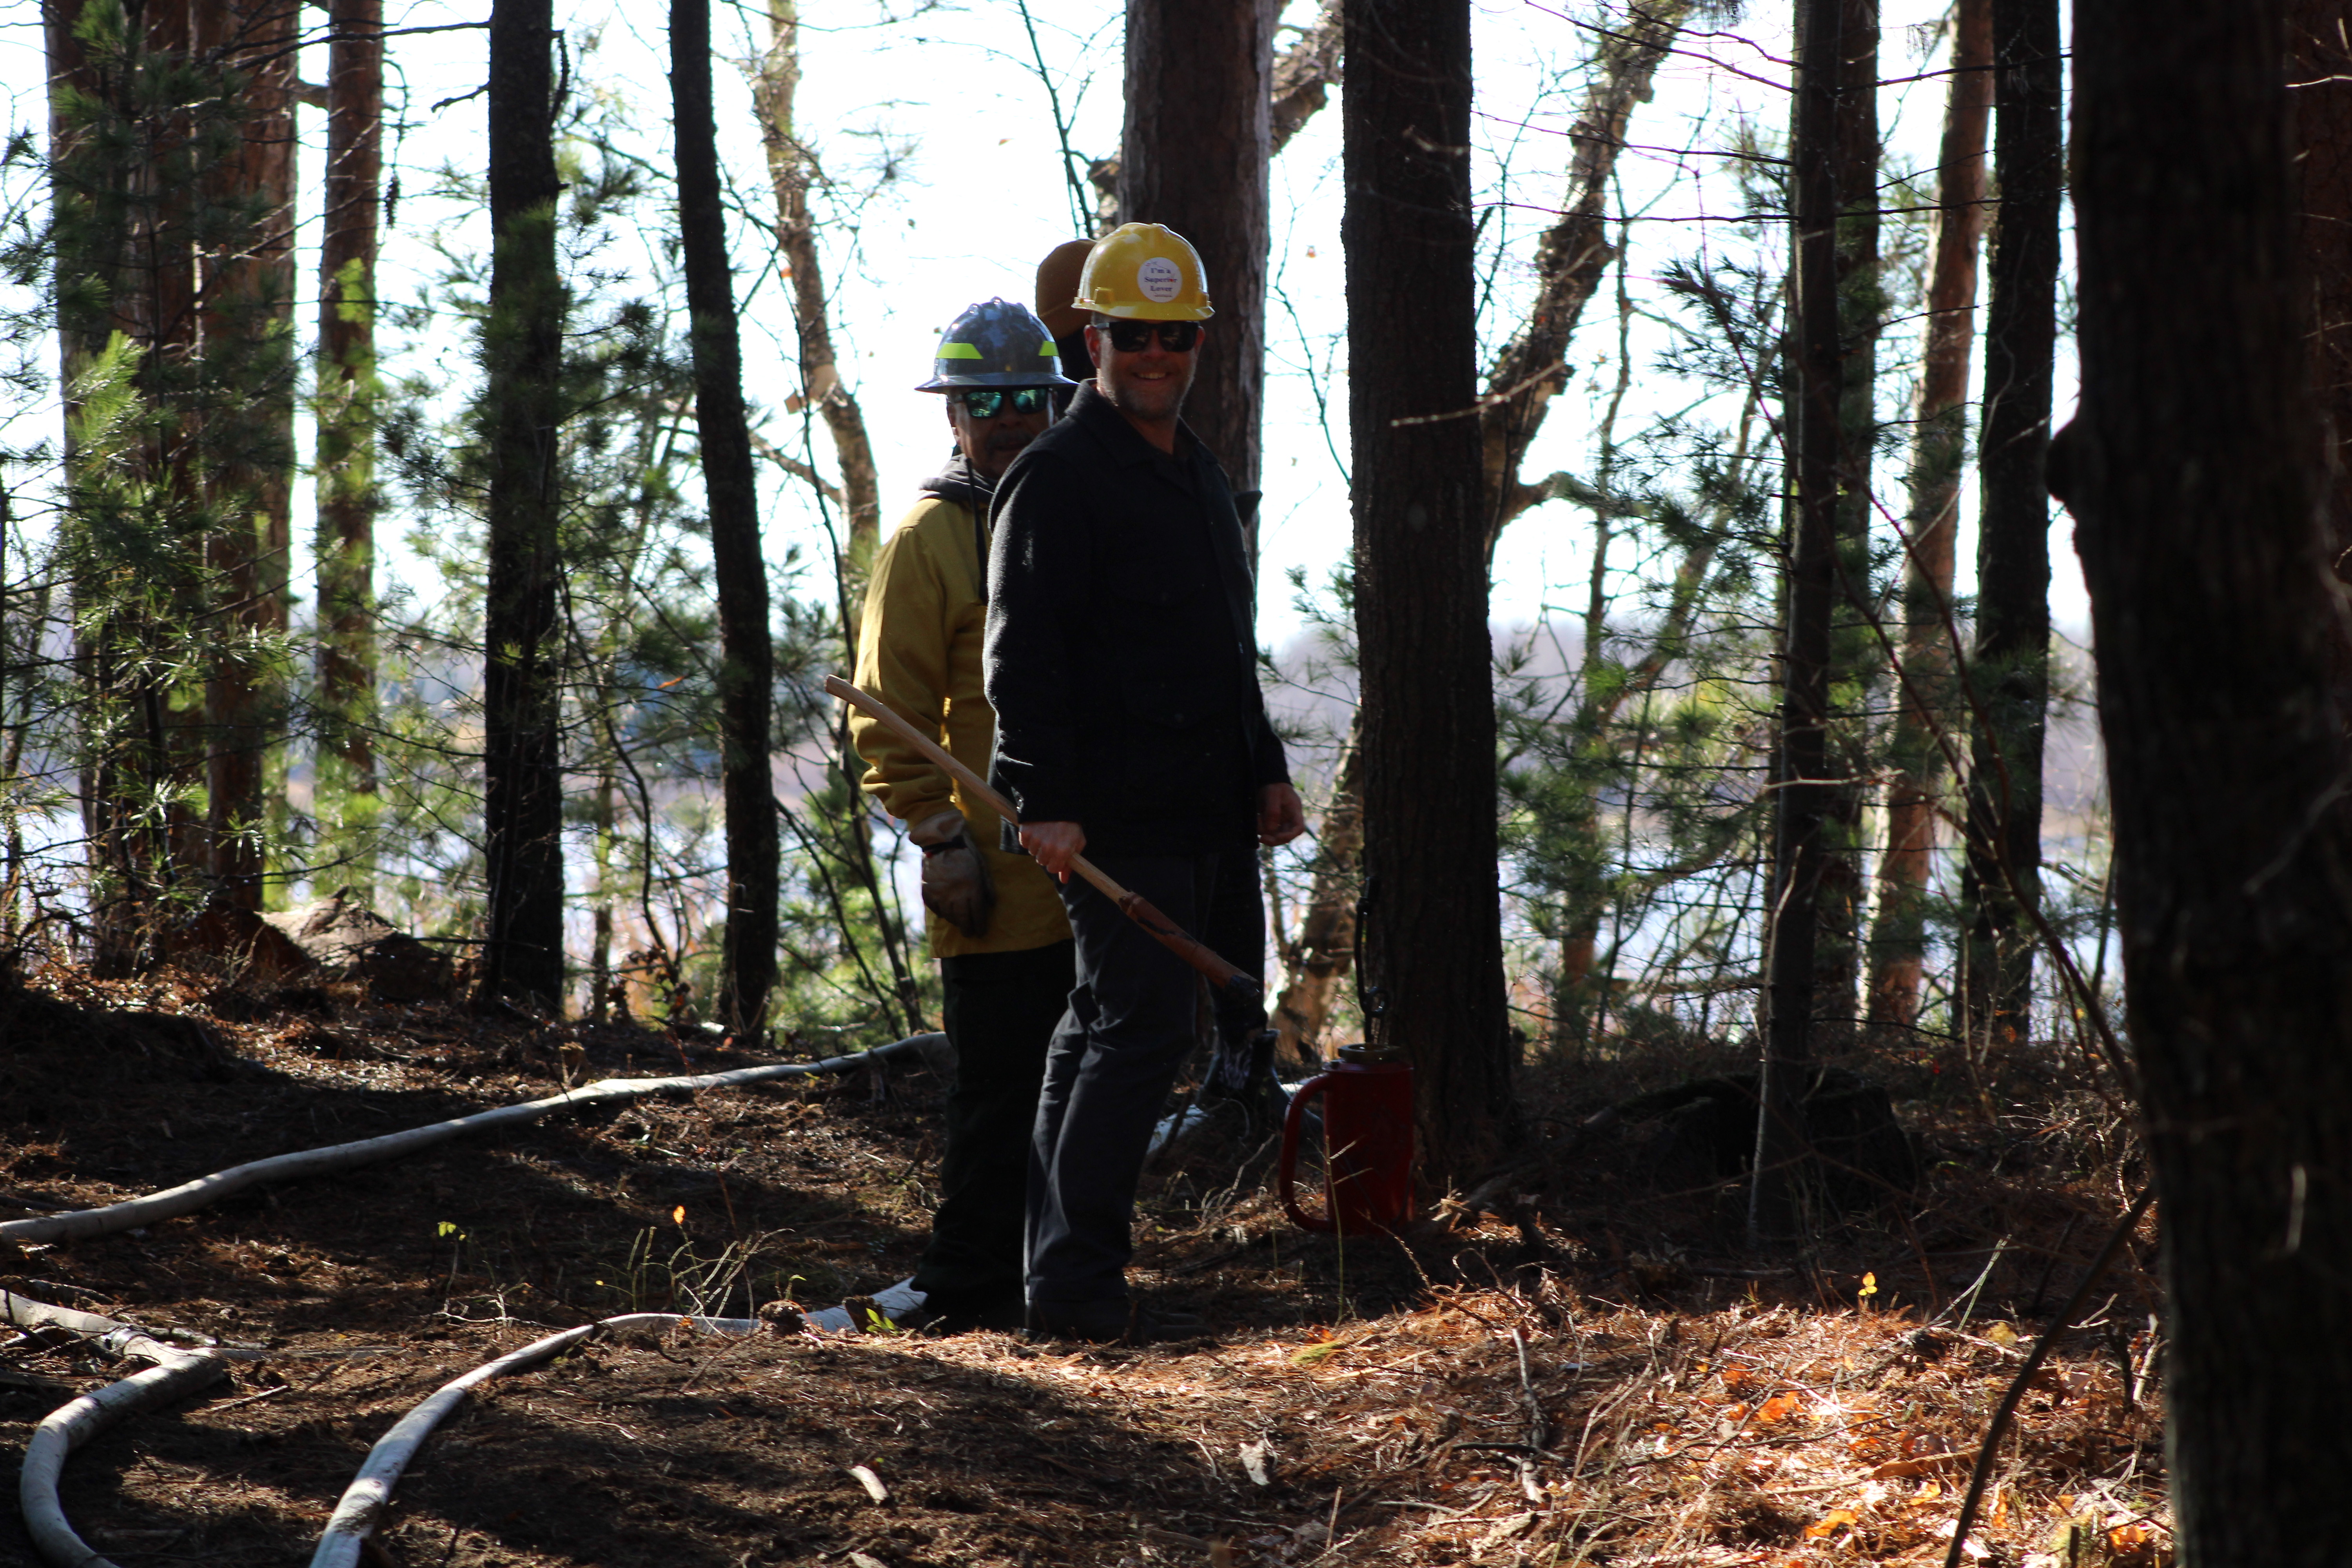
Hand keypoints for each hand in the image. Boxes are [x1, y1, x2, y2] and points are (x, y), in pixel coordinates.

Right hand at [909, 809, 994, 936]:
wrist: (941, 840)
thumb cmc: (965, 852)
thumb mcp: (981, 866)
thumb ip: (987, 886)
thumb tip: (991, 904)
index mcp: (971, 889)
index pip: (977, 914)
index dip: (980, 925)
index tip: (981, 933)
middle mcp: (956, 895)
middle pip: (963, 918)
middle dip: (967, 929)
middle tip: (969, 934)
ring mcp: (940, 894)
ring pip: (949, 915)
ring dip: (955, 922)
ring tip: (959, 924)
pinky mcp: (928, 890)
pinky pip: (935, 907)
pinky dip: (941, 912)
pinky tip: (945, 914)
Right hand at [1020, 820, 1085, 881]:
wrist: (1057, 802)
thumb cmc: (1070, 824)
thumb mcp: (1077, 843)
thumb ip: (1071, 864)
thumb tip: (1064, 881)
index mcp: (1063, 851)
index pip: (1053, 869)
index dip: (1056, 863)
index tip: (1058, 855)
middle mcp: (1048, 847)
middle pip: (1042, 861)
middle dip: (1047, 854)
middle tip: (1052, 841)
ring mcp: (1036, 840)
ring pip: (1033, 853)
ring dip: (1038, 846)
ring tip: (1045, 833)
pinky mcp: (1025, 832)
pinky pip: (1025, 843)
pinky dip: (1029, 838)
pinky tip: (1037, 829)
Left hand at [1257, 783, 1305, 846]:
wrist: (1268, 782)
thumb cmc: (1274, 786)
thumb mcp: (1273, 794)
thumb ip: (1273, 811)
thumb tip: (1270, 830)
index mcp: (1294, 811)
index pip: (1299, 828)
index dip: (1291, 835)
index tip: (1279, 838)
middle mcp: (1288, 820)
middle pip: (1285, 836)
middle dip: (1274, 840)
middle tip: (1262, 839)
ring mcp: (1280, 822)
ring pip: (1274, 835)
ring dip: (1264, 832)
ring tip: (1256, 819)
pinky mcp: (1270, 823)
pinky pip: (1265, 831)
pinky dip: (1259, 828)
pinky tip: (1255, 819)